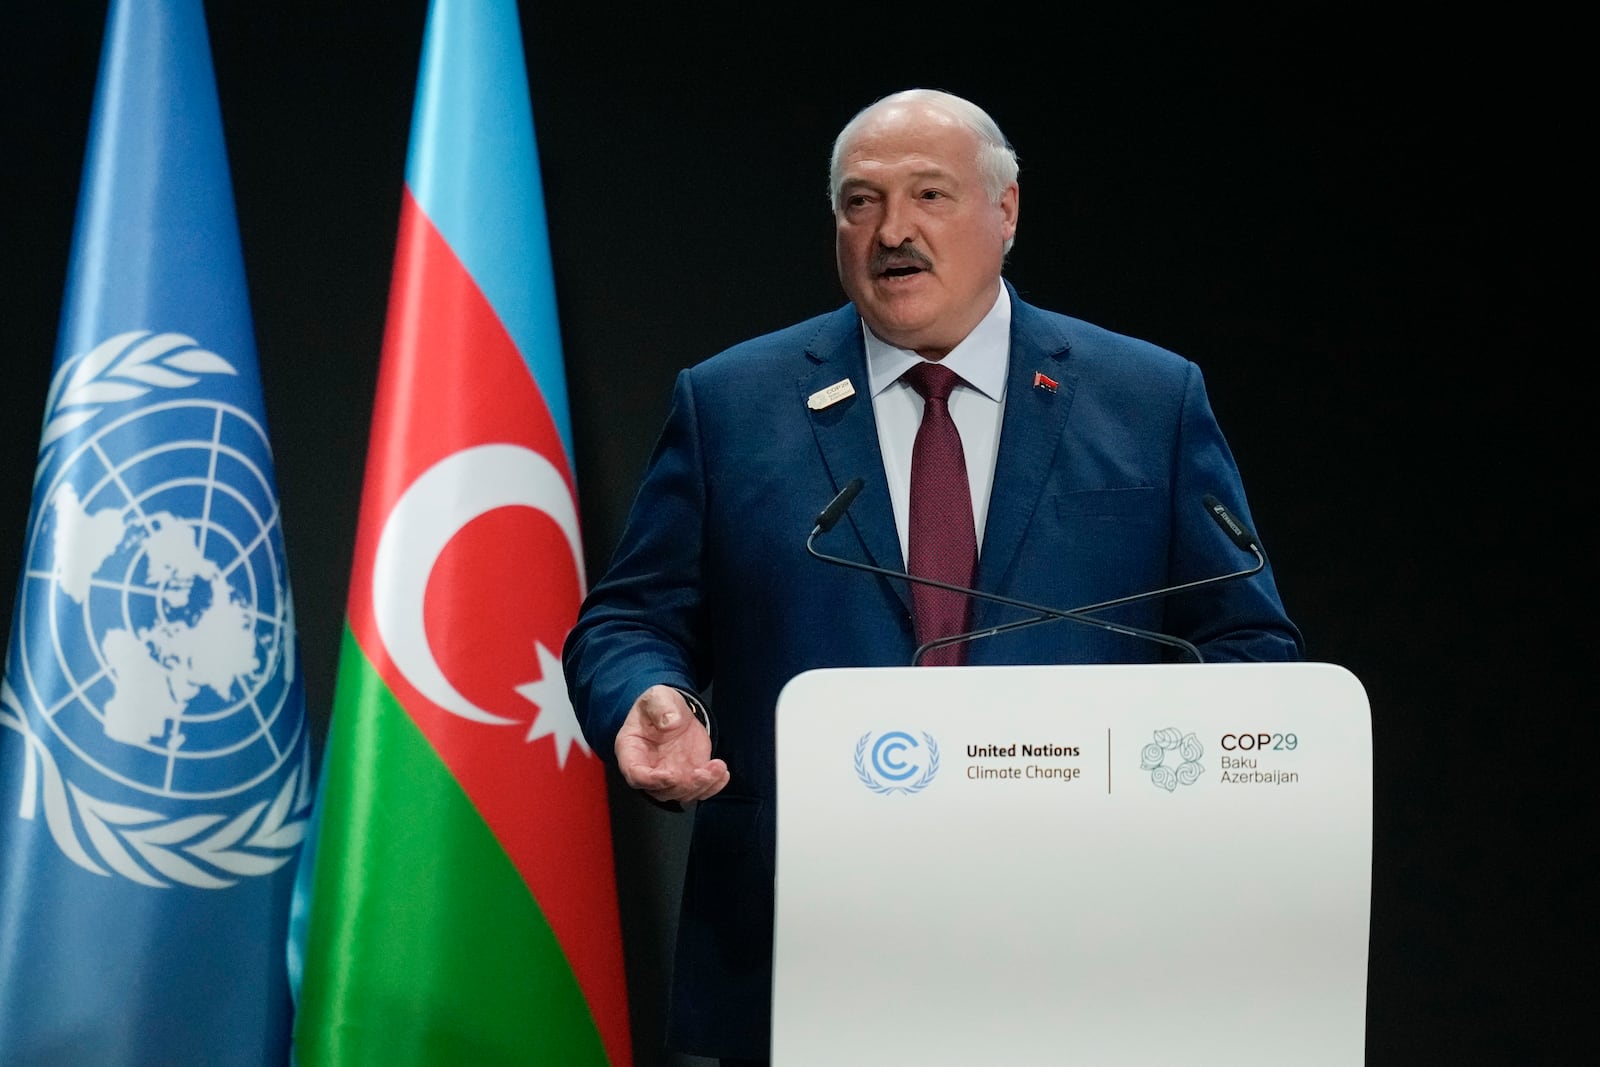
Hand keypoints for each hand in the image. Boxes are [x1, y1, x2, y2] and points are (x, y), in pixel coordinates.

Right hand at [614, 684, 728, 803]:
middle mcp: (649, 769)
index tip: (670, 775)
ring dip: (702, 786)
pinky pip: (701, 789)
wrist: (674, 710)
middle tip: (700, 773)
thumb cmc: (657, 706)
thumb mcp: (657, 697)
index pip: (635, 774)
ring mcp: (670, 775)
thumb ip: (660, 707)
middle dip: (683, 786)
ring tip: (716, 768)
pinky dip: (714, 785)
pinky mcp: (689, 774)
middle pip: (662, 791)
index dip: (651, 781)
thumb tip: (670, 723)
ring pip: (683, 794)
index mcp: (632, 751)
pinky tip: (722, 772)